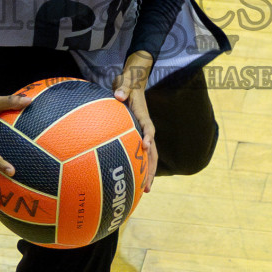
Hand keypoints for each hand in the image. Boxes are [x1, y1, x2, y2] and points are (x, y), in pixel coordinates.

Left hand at [112, 52, 156, 192]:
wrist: (133, 80)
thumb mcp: (124, 82)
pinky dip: (140, 166)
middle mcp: (146, 127)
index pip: (148, 128)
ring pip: (150, 156)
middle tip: (147, 187)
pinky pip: (140, 153)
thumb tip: (118, 94)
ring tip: (145, 190)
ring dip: (149, 172)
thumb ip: (122, 88)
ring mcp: (143, 132)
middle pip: (153, 151)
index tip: (145, 146)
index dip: (148, 138)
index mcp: (143, 116)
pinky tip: (134, 179)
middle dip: (151, 169)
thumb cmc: (128, 82)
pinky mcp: (137, 135)